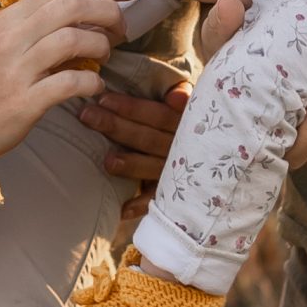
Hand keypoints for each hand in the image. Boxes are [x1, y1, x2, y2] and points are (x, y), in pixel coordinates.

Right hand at [0, 0, 134, 155]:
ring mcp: (17, 69)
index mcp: (10, 18)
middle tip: (121, 29)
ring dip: (100, 46)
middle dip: (108, 12)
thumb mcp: (0, 41)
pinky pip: (69, 83)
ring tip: (104, 57)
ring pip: (73, 40)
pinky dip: (91, 83)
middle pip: (73, 6)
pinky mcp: (23, 102)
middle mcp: (13, 38)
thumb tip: (81, 13)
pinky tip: (94, 86)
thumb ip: (35, 25)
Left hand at [77, 78, 188, 223]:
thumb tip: (175, 96)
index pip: (156, 114)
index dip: (131, 107)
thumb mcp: (194, 108)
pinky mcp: (178, 196)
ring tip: (108, 161)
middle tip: (86, 115)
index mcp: (185, 123)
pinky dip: (141, 206)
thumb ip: (183, 97)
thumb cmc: (194, 126)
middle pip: (147, 138)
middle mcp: (182, 148)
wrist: (220, 160)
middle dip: (116, 126)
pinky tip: (122, 209)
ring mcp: (180, 173)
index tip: (103, 99)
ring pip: (152, 167)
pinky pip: (158, 201)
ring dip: (131, 165)